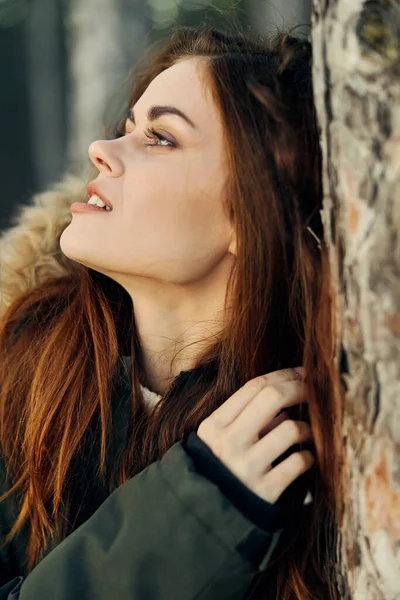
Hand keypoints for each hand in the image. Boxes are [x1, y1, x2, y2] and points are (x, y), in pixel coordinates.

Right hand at [197, 367, 314, 503]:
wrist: (206, 517)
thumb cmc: (218, 469)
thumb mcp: (218, 440)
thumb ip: (245, 416)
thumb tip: (286, 397)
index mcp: (214, 425)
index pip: (254, 386)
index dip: (283, 374)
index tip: (302, 372)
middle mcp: (228, 443)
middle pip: (273, 398)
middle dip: (300, 388)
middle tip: (315, 390)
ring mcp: (247, 468)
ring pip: (291, 429)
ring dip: (307, 428)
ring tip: (308, 433)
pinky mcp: (265, 492)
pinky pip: (298, 463)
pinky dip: (308, 457)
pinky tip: (307, 458)